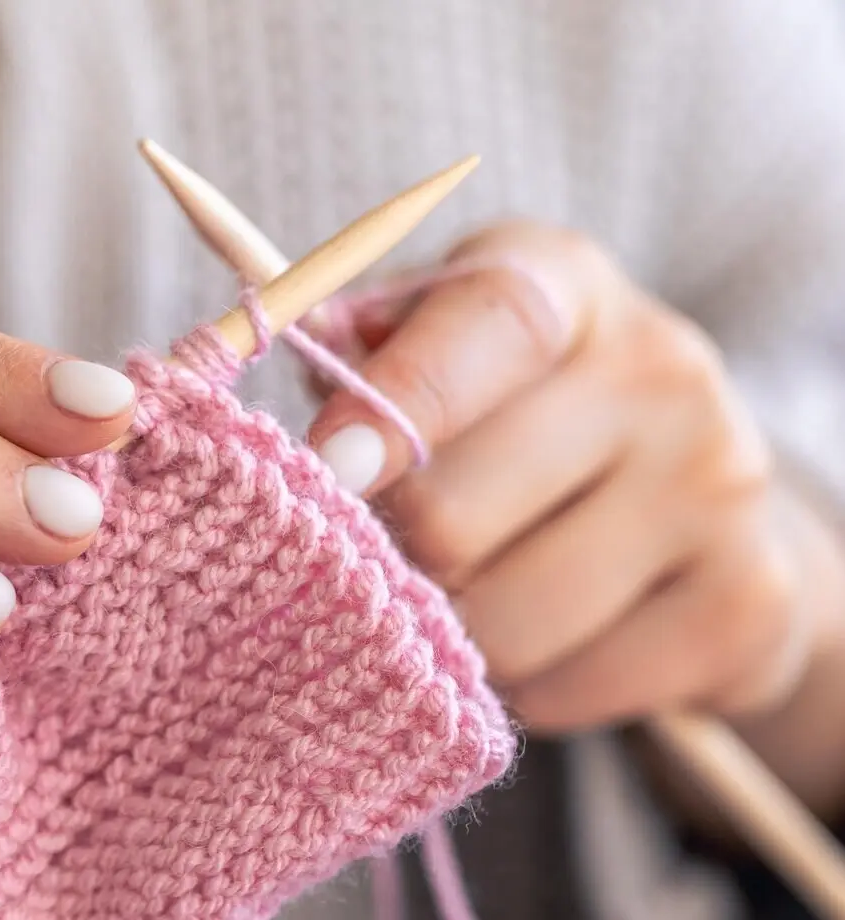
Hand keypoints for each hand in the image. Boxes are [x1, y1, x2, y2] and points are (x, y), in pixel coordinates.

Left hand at [309, 222, 844, 732]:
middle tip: (399, 548)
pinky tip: (547, 634)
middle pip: (454, 512)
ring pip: (502, 623)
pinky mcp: (744, 602)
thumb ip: (364, 345)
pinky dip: (524, 686)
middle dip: (396, 554)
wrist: (692, 500)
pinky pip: (563, 691)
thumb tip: (294, 332)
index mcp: (566, 287)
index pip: (488, 324)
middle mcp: (660, 371)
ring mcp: (718, 487)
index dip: (395, 400)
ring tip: (472, 590)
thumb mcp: (442, 346)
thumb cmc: (516, 414)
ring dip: (454, 631)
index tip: (327, 465)